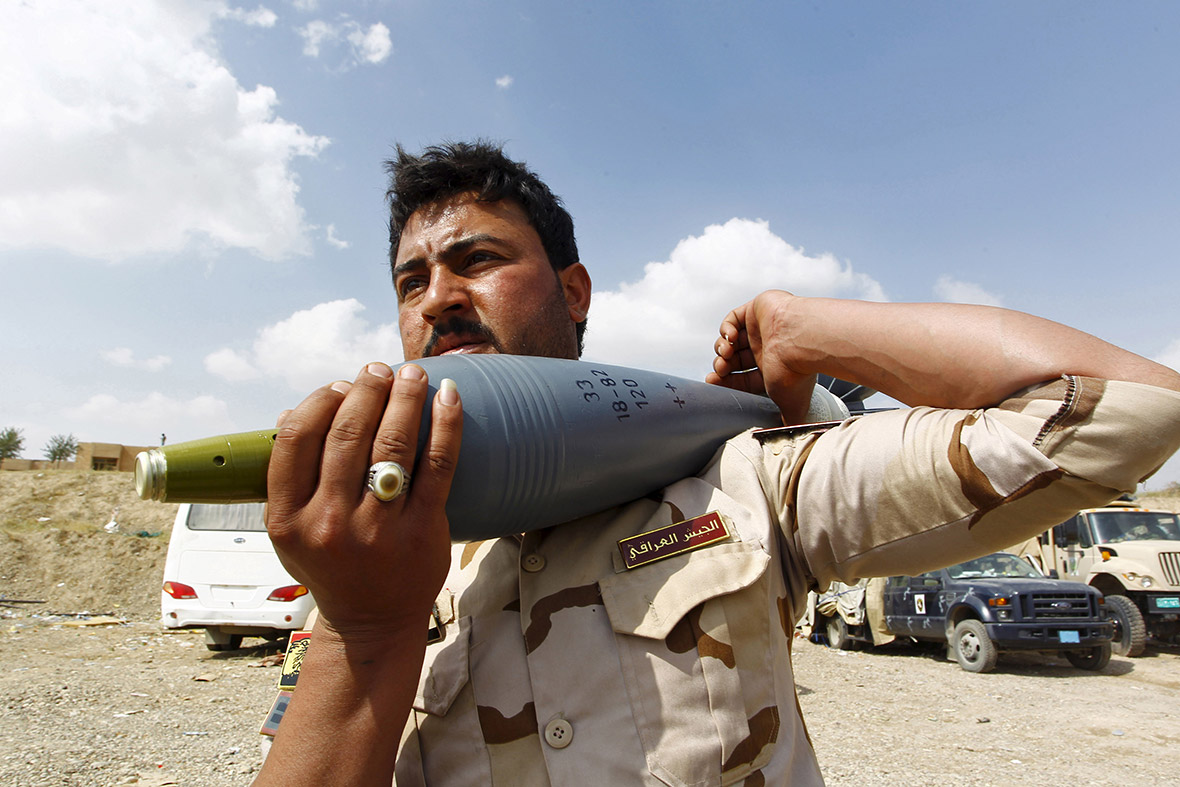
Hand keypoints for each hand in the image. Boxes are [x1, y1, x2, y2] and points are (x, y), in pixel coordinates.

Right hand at [264, 362, 462, 640]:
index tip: (339, 386)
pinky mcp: (423, 529)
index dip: (319, 401)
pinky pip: (438, 464)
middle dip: (367, 390)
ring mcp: (379, 527)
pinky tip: (450, 396)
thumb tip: (290, 411)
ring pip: (394, 443)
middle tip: (381, 370)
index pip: (296, 439)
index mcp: (289, 519)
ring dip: (406, 396)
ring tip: (414, 374)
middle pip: (348, 434)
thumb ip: (288, 477)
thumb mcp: (292, 530)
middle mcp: (330, 523)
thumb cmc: (330, 564)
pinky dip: (446, 424)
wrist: (371, 621)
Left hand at [706, 290, 816, 424]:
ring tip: (725, 355)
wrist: (802, 341)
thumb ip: (786, 422)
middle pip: (734, 360)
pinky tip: (730, 338)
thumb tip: (784, 439)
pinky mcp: (757, 309)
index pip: (742, 377)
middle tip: (719, 371)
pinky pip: (733, 318)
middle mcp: (767, 349)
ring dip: (722, 349)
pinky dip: (726, 328)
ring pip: (731, 340)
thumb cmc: (796, 373)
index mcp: (773, 369)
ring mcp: (762, 329)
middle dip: (722, 367)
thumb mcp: (789, 406)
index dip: (726, 381)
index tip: (713, 384)